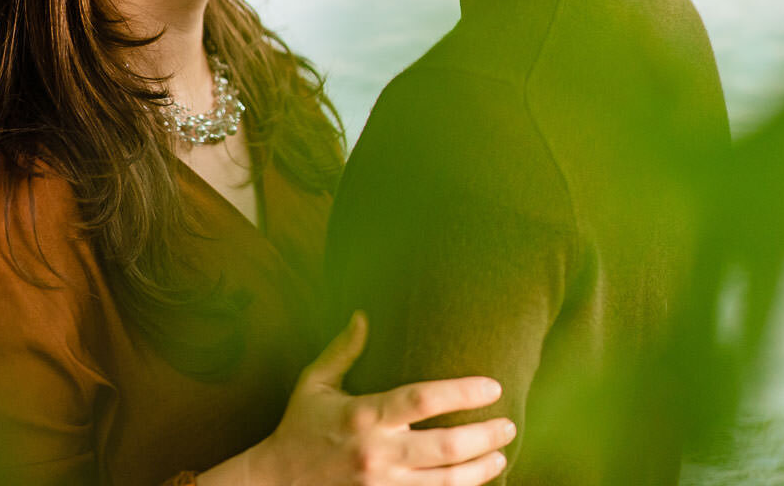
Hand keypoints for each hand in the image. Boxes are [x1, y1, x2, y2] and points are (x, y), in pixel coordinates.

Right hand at [205, 312, 514, 485]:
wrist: (275, 483)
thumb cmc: (298, 428)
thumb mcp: (315, 384)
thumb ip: (343, 350)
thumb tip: (363, 314)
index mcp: (364, 415)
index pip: (423, 399)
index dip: (463, 392)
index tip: (492, 386)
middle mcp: (378, 453)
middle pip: (446, 446)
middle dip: (484, 437)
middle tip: (508, 425)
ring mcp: (382, 485)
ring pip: (445, 482)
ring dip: (480, 470)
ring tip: (501, 455)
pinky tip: (474, 482)